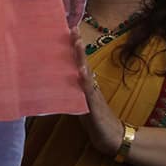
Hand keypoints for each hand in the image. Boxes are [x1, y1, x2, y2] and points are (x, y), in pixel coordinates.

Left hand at [70, 27, 123, 154]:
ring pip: (85, 72)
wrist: (112, 137)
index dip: (72, 47)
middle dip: (77, 45)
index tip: (66, 29)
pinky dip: (84, 81)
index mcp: (84, 84)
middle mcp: (89, 86)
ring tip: (76, 42)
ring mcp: (93, 94)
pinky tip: (80, 71)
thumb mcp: (78, 104)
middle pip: (82, 62)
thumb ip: (70, 93)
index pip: (77, 62)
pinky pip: (88, 92)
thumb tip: (53, 83)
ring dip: (81, 57)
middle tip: (72, 27)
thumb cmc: (94, 120)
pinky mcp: (94, 107)